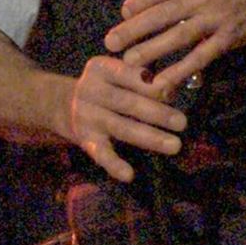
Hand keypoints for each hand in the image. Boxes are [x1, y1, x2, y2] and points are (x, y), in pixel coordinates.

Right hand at [70, 53, 186, 183]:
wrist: (64, 105)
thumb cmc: (106, 87)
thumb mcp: (119, 76)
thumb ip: (144, 80)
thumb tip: (172, 91)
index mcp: (101, 69)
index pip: (127, 74)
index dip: (149, 84)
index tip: (170, 93)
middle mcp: (90, 90)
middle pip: (127, 102)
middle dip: (156, 113)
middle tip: (182, 122)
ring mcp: (86, 117)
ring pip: (121, 128)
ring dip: (149, 137)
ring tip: (174, 146)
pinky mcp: (85, 140)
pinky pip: (101, 154)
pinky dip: (114, 165)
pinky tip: (129, 175)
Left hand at [102, 0, 245, 95]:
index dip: (137, 4)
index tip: (123, 14)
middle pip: (160, 15)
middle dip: (132, 29)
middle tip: (110, 42)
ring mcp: (215, 19)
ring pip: (177, 37)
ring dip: (151, 51)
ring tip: (129, 62)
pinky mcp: (227, 39)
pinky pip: (200, 57)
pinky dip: (180, 71)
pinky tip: (163, 83)